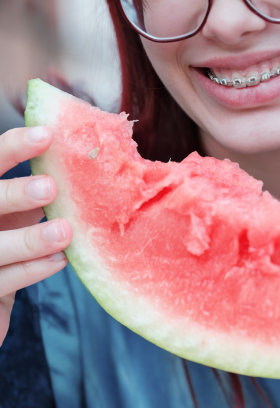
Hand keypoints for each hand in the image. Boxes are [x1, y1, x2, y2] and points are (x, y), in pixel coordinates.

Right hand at [0, 126, 71, 345]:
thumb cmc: (4, 249)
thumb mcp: (13, 217)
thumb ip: (33, 196)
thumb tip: (80, 164)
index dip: (12, 148)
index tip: (46, 135)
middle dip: (14, 194)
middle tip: (49, 187)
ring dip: (29, 239)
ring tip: (65, 231)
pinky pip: (3, 281)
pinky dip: (32, 270)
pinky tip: (60, 260)